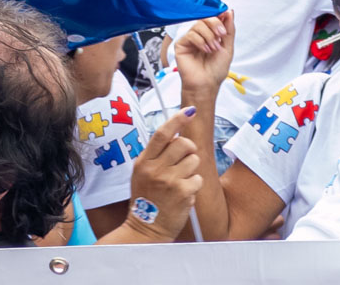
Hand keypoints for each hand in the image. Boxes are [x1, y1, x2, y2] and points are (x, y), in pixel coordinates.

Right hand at [118, 108, 202, 242]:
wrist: (146, 228)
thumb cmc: (146, 199)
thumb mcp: (141, 173)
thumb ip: (155, 154)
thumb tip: (174, 133)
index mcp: (144, 161)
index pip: (162, 133)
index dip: (177, 119)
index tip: (190, 111)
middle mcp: (155, 168)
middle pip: (183, 143)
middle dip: (189, 149)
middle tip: (185, 159)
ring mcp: (169, 180)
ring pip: (194, 160)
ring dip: (191, 170)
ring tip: (180, 182)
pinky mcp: (183, 193)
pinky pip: (198, 178)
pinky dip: (193, 186)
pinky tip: (183, 195)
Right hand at [172, 11, 233, 99]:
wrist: (207, 84)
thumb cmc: (216, 70)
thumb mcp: (228, 48)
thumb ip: (229, 29)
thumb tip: (230, 11)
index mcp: (211, 33)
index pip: (213, 17)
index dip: (219, 14)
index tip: (225, 14)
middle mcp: (200, 34)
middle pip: (205, 17)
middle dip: (215, 24)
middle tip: (220, 35)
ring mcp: (190, 38)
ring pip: (198, 25)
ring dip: (209, 36)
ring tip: (213, 48)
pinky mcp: (181, 44)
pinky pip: (190, 34)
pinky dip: (200, 41)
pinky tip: (205, 50)